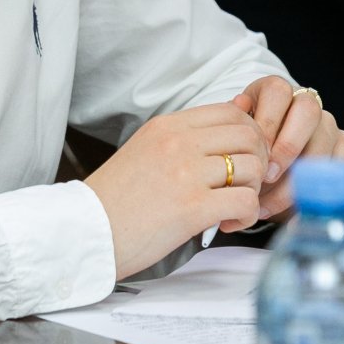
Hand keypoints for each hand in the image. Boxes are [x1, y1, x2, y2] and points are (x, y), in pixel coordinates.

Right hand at [84, 103, 268, 279]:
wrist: (86, 232)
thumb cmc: (116, 198)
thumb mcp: (147, 150)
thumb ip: (188, 136)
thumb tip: (233, 113)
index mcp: (167, 126)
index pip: (231, 111)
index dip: (249, 135)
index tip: (241, 159)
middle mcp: (179, 142)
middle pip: (248, 135)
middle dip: (258, 161)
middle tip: (243, 185)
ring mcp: (186, 173)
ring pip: (252, 168)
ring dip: (252, 191)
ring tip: (231, 208)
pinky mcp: (193, 207)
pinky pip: (245, 202)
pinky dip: (246, 216)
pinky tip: (227, 224)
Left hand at [231, 76, 343, 219]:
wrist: (264, 170)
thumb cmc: (247, 147)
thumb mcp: (235, 133)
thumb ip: (234, 121)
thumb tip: (239, 104)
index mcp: (276, 91)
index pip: (278, 92)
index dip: (267, 122)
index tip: (254, 153)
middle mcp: (306, 102)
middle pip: (308, 111)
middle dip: (287, 146)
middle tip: (267, 176)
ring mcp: (327, 124)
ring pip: (324, 142)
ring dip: (298, 177)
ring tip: (271, 203)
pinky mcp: (343, 146)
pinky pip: (341, 166)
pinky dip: (318, 193)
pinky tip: (294, 212)